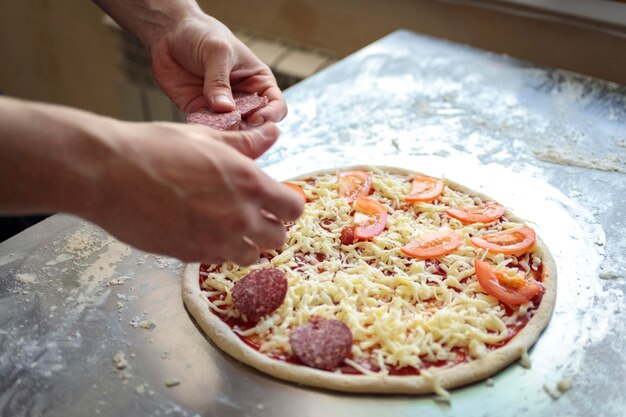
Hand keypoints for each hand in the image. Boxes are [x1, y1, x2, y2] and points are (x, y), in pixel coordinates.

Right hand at [86, 122, 302, 264]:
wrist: (109, 173)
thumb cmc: (155, 148)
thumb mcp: (206, 137)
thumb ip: (245, 143)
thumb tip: (273, 133)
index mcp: (249, 183)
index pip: (293, 209)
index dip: (287, 207)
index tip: (276, 203)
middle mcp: (239, 216)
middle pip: (277, 239)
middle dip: (269, 228)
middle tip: (251, 216)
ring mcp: (215, 240)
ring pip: (250, 256)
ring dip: (245, 244)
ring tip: (225, 226)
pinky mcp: (190, 255)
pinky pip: (217, 260)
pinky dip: (215, 250)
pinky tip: (199, 230)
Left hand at [150, 14, 286, 125]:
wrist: (169, 32)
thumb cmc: (202, 34)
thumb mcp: (217, 51)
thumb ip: (220, 81)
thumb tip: (226, 109)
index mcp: (258, 81)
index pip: (276, 105)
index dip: (271, 115)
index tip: (255, 118)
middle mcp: (244, 97)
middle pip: (256, 124)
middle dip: (248, 129)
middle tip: (235, 127)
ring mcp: (223, 107)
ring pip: (232, 129)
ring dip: (227, 132)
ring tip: (217, 129)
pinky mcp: (201, 111)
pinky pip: (208, 127)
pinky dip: (207, 130)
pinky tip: (201, 126)